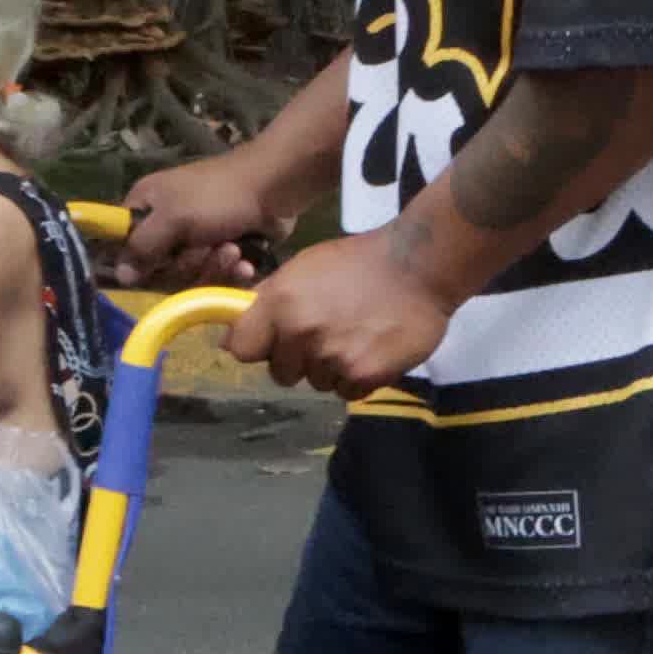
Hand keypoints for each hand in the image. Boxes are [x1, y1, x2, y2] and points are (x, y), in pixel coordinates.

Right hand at [123, 153, 279, 282]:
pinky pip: (217, 275)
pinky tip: (245, 262)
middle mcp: (166, 223)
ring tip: (234, 251)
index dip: (141, 264)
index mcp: (146, 206)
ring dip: (214, 267)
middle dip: (189, 266)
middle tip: (207, 250)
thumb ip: (141, 247)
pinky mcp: (222, 250)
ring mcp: (195, 238)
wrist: (275, 186)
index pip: (125, 246)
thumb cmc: (217, 196)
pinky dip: (232, 271)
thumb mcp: (172, 219)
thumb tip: (120, 275)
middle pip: (161, 269)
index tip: (160, 266)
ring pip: (192, 276)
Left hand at [223, 234, 451, 396]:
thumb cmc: (358, 262)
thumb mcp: (303, 267)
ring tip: (356, 337)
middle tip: (327, 334)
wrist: (419, 266)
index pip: (241, 349)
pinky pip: (346, 391)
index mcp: (280, 303)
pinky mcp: (363, 375)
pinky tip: (373, 351)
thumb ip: (269, 299)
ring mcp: (332, 357)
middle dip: (298, 360)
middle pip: (280, 373)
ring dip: (331, 369)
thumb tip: (232, 332)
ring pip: (316, 382)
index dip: (257, 347)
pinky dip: (358, 378)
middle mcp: (300, 332)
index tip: (272, 342)